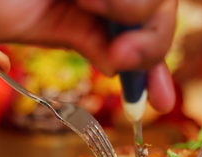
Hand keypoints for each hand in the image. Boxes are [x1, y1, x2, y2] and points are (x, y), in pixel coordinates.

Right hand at [0, 0, 176, 112]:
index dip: (156, 62)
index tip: (161, 102)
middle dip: (152, 44)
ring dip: (133, 14)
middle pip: (158, 8)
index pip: (142, 24)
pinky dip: (120, 3)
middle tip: (120, 58)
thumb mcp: (40, 26)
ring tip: (85, 4)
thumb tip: (121, 66)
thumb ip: (85, 39)